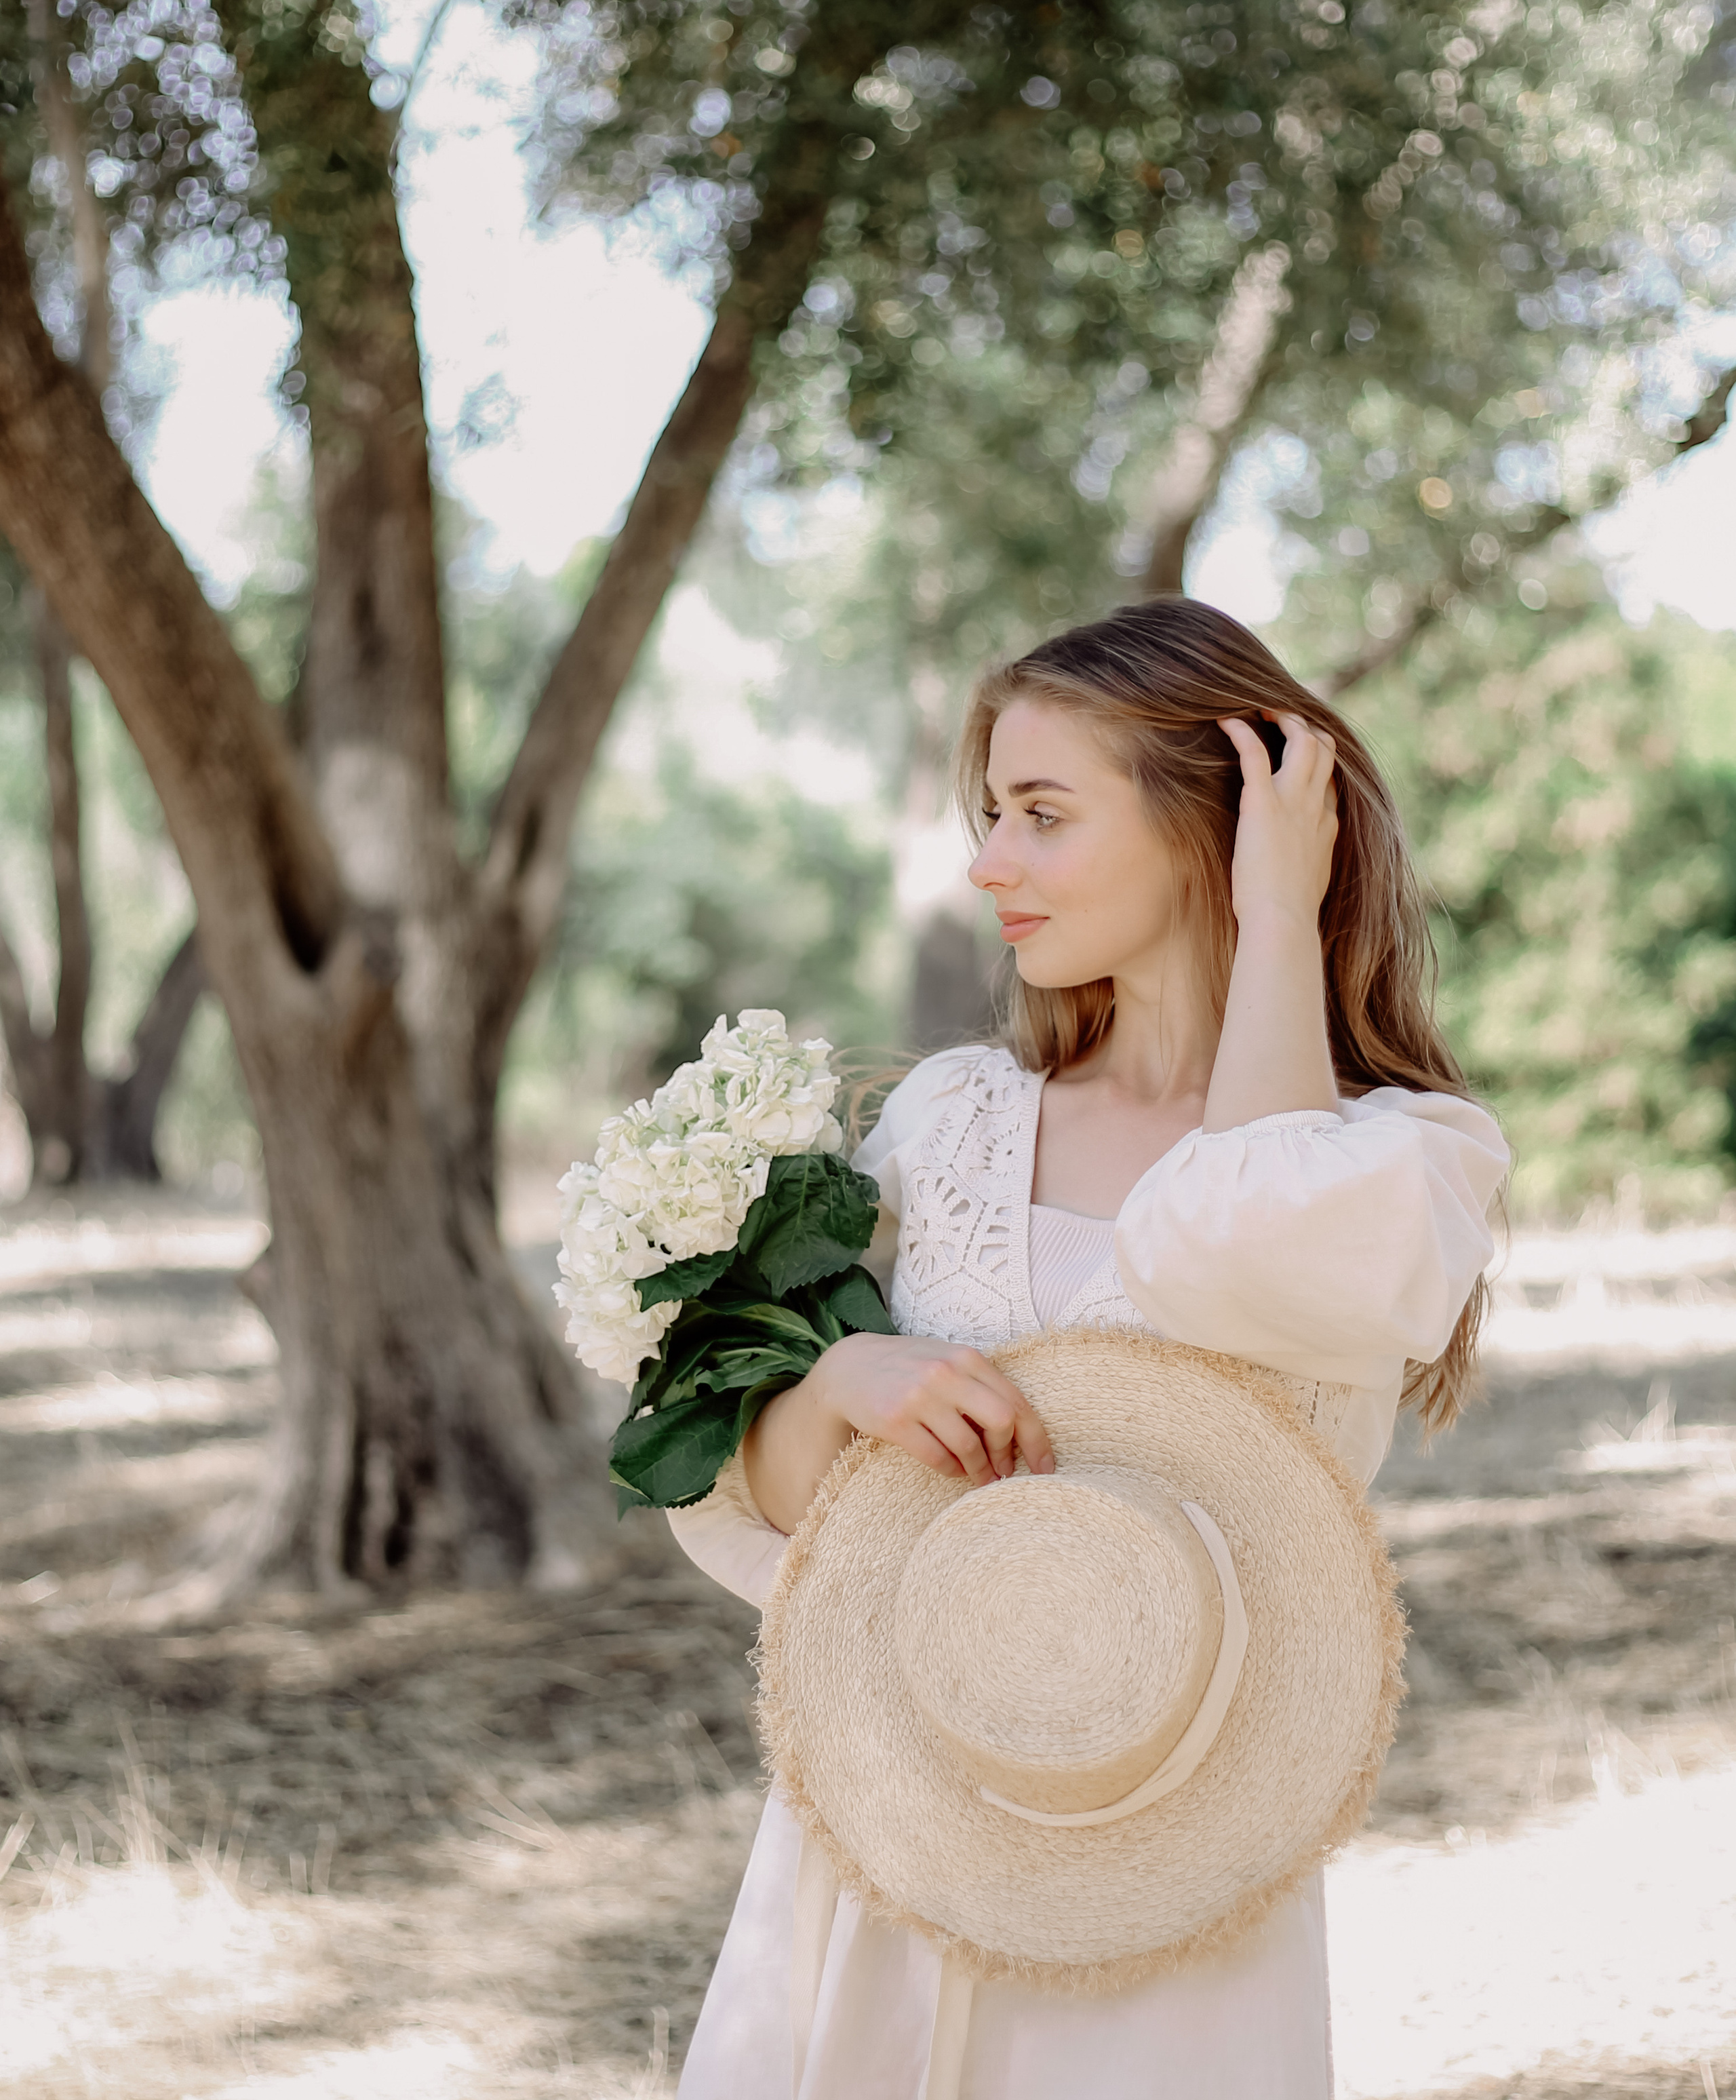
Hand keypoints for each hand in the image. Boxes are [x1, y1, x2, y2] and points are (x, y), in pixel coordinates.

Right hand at [807, 1330, 1055, 1486]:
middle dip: (1007, 1453)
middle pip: (1001, 1421)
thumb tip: (1017, 1432)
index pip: (1016, 1401)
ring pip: (968, 1445)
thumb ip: (980, 1387)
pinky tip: (952, 1469)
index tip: (1045, 1467)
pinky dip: (950, 1469)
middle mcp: (946, 1373)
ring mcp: (919, 1396)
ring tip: (979, 1477)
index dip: (1036, 1439)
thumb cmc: (908, 1368)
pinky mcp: (895, 1420)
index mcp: (967, 1357)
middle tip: (1004, 1471)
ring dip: (979, 1469)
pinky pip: (936, 1457)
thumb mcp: (947, 1363)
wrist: (849, 1368)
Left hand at [1218, 711, 1337, 930]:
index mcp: (1327, 827)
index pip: (1329, 781)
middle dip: (1308, 728)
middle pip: (1325, 750)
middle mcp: (1315, 807)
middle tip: (1283, 718)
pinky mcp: (1263, 804)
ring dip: (1284, 719)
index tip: (1299, 756)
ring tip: (1262, 709)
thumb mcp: (1307, 885)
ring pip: (1302, 741)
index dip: (1317, 763)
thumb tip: (1300, 870)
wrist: (1283, 922)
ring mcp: (1293, 802)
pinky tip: (1227, 721)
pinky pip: (1255, 754)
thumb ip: (1308, 866)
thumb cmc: (1288, 916)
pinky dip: (1242, 733)